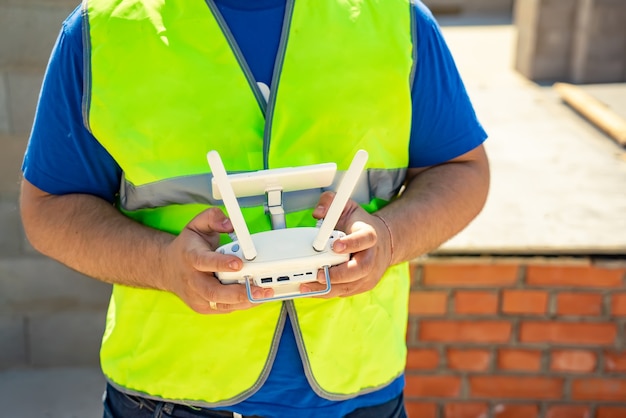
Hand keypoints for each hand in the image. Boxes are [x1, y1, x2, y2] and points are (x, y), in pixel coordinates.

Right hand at [158, 207, 272, 313]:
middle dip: (239, 292)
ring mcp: (196, 296)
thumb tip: (229, 224)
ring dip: (244, 301)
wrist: (167, 268)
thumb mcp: (197, 225)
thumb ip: (213, 218)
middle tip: (259, 288)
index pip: (204, 262)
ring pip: (220, 304)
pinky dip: (241, 305)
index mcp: (190, 257)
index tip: (239, 264)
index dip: (221, 264)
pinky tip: (255, 298)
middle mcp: (192, 279)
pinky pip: (224, 308)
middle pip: (213, 291)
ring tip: (263, 294)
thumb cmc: (188, 247)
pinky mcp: (203, 306)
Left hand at [301, 192, 392, 297]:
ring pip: (350, 285)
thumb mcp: (346, 207)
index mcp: (369, 235)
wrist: (381, 244)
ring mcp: (368, 274)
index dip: (351, 243)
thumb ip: (330, 202)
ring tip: (306, 285)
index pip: (365, 239)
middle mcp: (372, 257)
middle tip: (318, 273)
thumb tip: (318, 212)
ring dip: (327, 287)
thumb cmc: (359, 227)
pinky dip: (326, 292)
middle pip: (361, 269)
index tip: (335, 246)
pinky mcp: (361, 286)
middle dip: (338, 274)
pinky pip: (343, 292)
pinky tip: (310, 289)